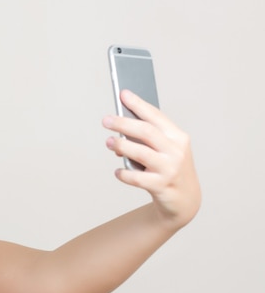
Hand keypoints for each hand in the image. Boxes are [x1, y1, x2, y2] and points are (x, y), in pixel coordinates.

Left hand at [103, 89, 200, 229]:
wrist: (185, 199)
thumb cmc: (169, 167)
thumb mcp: (165, 149)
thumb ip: (148, 137)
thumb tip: (120, 125)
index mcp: (178, 137)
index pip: (155, 116)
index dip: (138, 104)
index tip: (123, 94)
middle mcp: (176, 151)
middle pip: (146, 132)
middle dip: (123, 123)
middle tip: (106, 120)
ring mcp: (170, 169)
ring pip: (141, 153)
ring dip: (121, 146)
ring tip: (109, 142)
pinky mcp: (162, 186)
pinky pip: (137, 178)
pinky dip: (124, 174)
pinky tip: (118, 171)